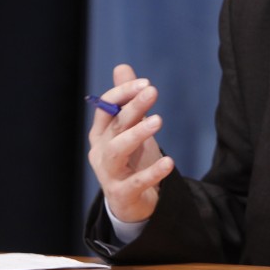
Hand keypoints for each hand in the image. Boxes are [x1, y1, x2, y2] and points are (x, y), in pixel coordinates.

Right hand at [87, 64, 174, 222]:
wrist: (130, 202)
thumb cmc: (131, 159)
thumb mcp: (130, 128)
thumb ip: (127, 100)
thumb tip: (122, 67)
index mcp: (101, 133)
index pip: (106, 107)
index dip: (123, 93)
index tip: (146, 83)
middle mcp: (101, 151)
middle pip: (115, 125)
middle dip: (133, 106)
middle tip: (153, 91)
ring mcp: (109, 173)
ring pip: (118, 150)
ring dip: (137, 133)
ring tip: (158, 120)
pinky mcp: (122, 194)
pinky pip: (137, 182)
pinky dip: (152, 172)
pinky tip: (169, 162)